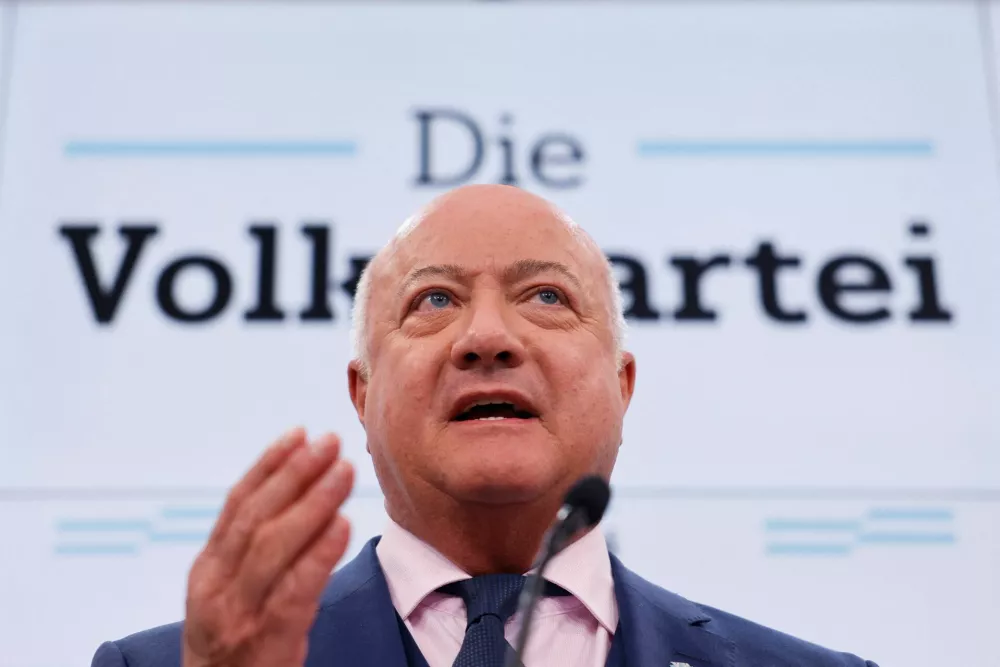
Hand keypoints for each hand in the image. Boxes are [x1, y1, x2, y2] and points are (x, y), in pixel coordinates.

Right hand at [182, 428, 354, 666]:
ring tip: (344, 471)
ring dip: (312, 502)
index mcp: (206, 572)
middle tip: (330, 441)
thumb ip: (251, 556)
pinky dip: (319, 554)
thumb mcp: (229, 599)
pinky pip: (295, 591)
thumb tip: (297, 496)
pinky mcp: (265, 642)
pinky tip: (342, 524)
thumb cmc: (235, 651)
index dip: (268, 466)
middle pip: (256, 518)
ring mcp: (237, 616)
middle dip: (295, 474)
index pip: (236, 505)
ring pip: (273, 547)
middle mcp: (214, 589)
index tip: (298, 433)